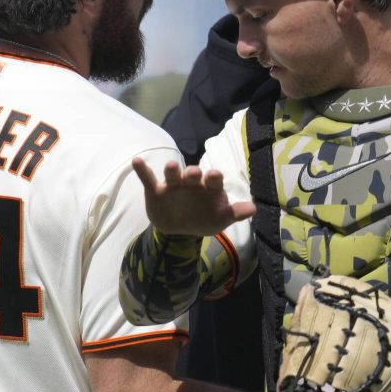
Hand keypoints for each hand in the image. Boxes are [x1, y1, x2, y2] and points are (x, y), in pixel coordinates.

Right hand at [132, 158, 256, 235]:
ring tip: (170, 166)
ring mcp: (173, 185)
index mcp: (208, 188)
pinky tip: (137, 161)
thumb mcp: (220, 219)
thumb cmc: (203, 218)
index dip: (213, 177)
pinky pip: (149, 179)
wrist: (179, 230)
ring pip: (172, 174)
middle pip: (192, 174)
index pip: (213, 180)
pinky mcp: (156, 190)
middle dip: (192, 173)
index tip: (214, 175)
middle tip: (193, 172)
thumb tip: (253, 209)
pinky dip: (143, 171)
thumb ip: (235, 213)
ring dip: (172, 170)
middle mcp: (191, 183)